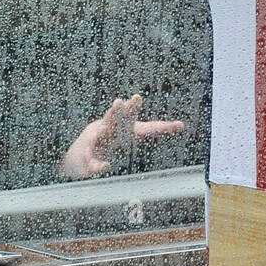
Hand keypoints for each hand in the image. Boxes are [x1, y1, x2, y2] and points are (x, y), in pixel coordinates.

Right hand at [59, 94, 183, 179]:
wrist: (83, 151)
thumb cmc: (115, 136)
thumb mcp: (135, 130)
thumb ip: (157, 128)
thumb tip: (182, 125)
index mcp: (120, 124)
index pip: (129, 114)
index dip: (133, 107)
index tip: (137, 97)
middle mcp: (107, 130)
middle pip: (111, 120)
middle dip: (115, 111)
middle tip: (119, 102)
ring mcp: (96, 144)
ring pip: (98, 138)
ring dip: (101, 134)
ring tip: (104, 130)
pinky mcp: (89, 160)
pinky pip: (94, 163)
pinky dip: (99, 166)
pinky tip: (105, 167)